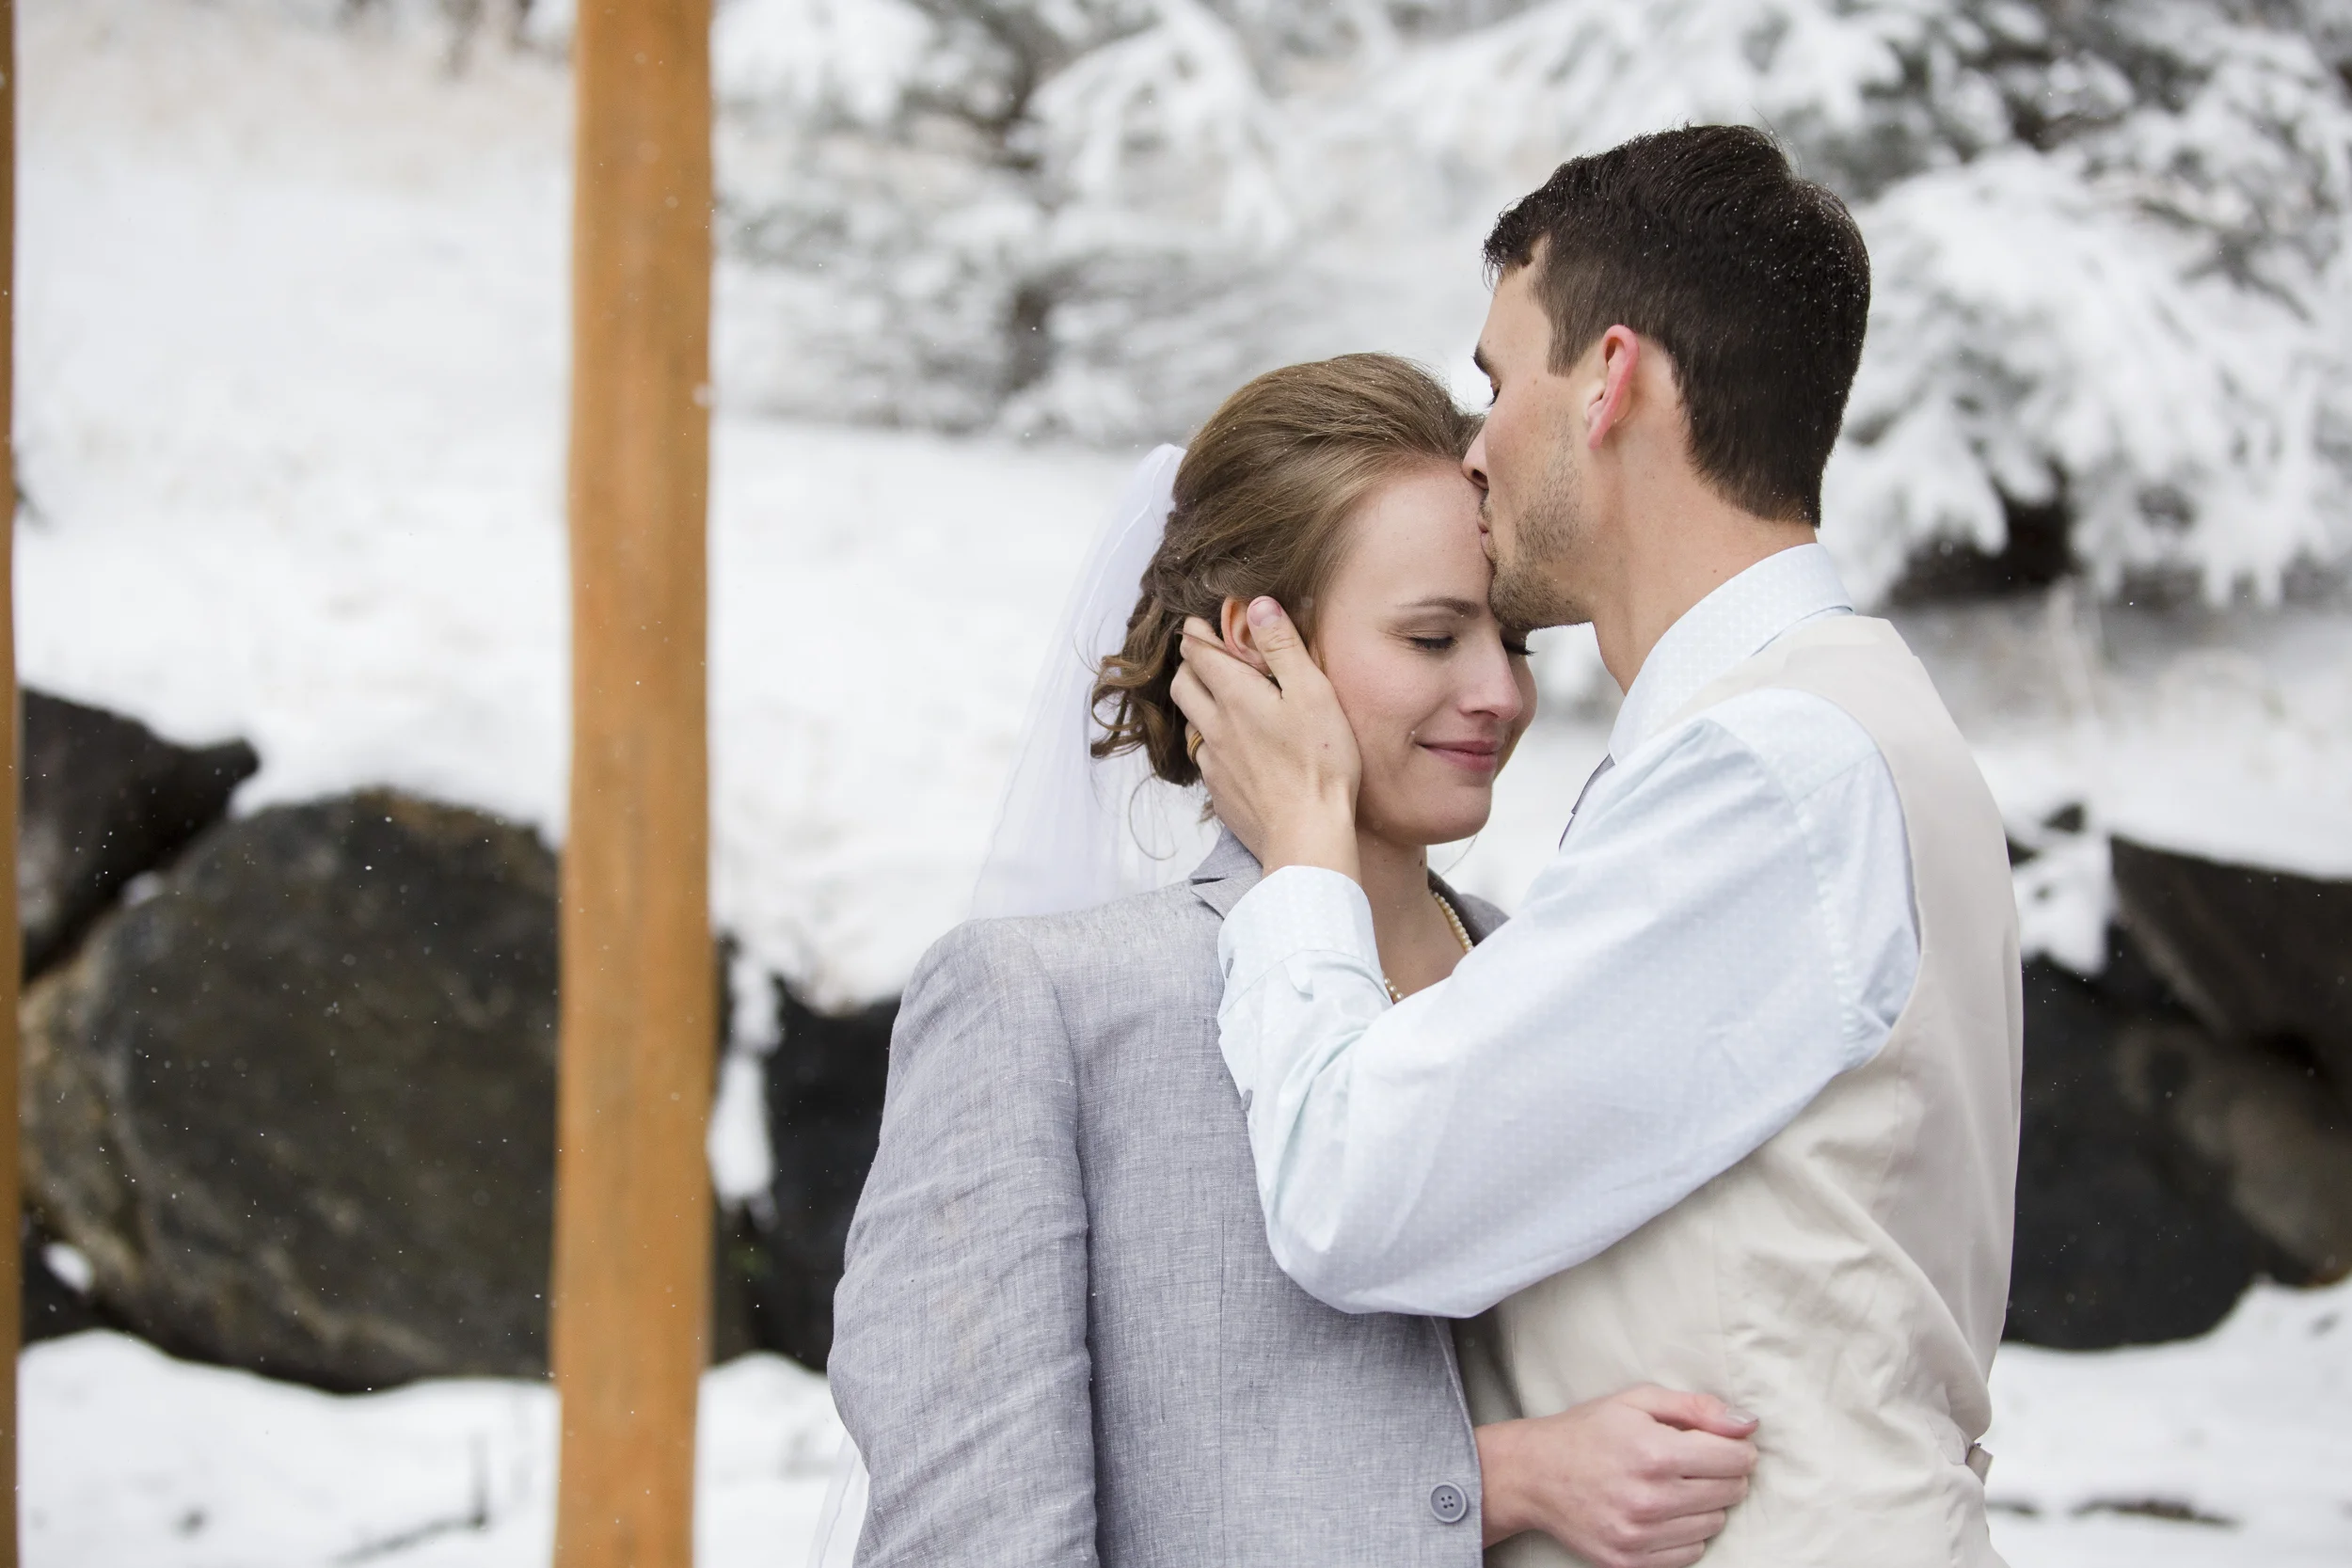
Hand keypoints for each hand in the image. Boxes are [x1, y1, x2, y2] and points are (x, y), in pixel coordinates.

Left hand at [1168, 597, 1360, 877]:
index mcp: (1235, 695)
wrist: (1307, 834)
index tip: (1202, 624)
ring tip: (1219, 699)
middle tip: (1208, 656)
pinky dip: (1211, 742)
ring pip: (1189, 721)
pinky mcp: (1219, 792)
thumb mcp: (1312, 692)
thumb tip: (1257, 605)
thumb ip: (1283, 646)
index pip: (1199, 653)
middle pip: (1183, 684)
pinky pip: (1204, 757)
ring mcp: (1213, 761)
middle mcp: (1214, 725)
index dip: (1199, 634)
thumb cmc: (1319, 762)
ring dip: (1197, 703)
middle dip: (1190, 664)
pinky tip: (1232, 748)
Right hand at [1476, 1385, 1757, 1566]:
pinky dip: (1686, 1533)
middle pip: (1730, 1493)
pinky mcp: (1630, 1561)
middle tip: (1697, 1462)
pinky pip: (1691, 1554)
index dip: (1738, 1448)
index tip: (1725, 1444)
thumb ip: (1696, 1408)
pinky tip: (1665, 1512)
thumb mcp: (1637, 1401)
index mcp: (1654, 1452)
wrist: (1533, 1475)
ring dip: (1706, 1505)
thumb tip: (1747, 1424)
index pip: (1735, 1459)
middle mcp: (1649, 1499)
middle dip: (1724, 1474)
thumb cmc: (1588, 1431)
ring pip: (1713, 1525)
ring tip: (1677, 1486)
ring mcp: (1639, 1536)